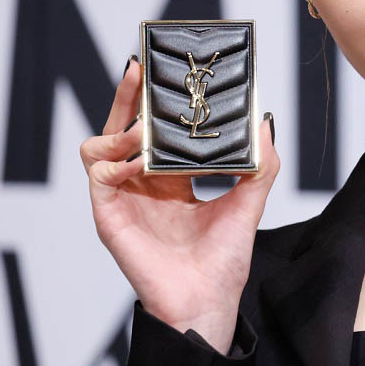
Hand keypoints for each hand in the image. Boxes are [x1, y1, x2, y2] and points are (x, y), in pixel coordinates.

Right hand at [80, 55, 279, 352]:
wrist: (208, 298)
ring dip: (118, 128)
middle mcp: (142, 182)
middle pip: (122, 126)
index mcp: (170, 176)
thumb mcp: (249, 200)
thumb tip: (266, 121)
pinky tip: (139, 158)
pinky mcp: (109, 214)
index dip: (156, 100)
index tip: (167, 71)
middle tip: (141, 67)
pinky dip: (115, 160)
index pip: (155, 127)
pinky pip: (99, 176)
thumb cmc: (224, 257)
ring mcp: (123, 197)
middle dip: (129, 95)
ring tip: (144, 126)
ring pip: (98, 145)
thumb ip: (260, 163)